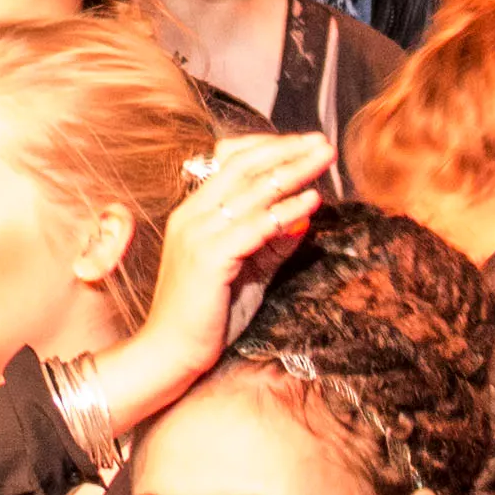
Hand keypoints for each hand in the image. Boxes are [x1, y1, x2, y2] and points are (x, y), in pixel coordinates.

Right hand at [66, 135, 335, 453]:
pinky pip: (254, 226)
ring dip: (292, 171)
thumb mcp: (246, 270)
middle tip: (322, 142)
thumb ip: (271, 242)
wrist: (171, 352)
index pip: (231, 163)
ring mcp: (197, 234)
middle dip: (287, 151)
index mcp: (194, 212)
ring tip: (323, 158)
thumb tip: (303, 215)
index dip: (269, 148)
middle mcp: (191, 215)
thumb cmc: (207, 315)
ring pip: (251, 191)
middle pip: (244, 168)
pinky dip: (285, 209)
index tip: (303, 143)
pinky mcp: (209, 257)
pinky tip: (311, 199)